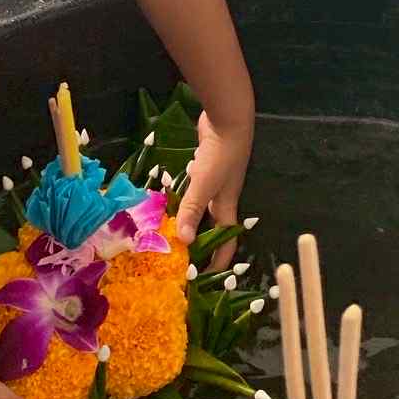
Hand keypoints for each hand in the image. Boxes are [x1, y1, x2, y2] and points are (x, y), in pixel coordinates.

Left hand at [175, 112, 253, 267]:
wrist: (229, 119)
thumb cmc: (222, 155)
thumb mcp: (205, 184)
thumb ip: (192, 210)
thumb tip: (182, 242)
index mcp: (226, 206)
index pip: (226, 243)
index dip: (217, 263)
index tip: (201, 279)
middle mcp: (221, 197)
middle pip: (211, 228)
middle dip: (198, 244)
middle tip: (178, 256)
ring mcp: (214, 181)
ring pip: (201, 209)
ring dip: (188, 221)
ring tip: (168, 231)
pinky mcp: (206, 167)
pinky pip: (194, 190)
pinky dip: (183, 199)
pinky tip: (169, 200)